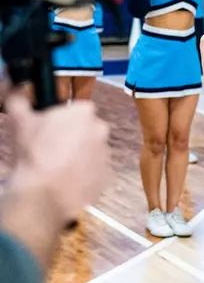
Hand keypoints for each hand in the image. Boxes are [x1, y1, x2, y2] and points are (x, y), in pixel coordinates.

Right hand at [5, 94, 109, 226]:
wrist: (46, 194)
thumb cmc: (35, 154)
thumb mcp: (20, 120)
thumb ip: (19, 98)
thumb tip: (17, 88)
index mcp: (84, 111)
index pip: (75, 109)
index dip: (60, 119)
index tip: (49, 128)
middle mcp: (100, 129)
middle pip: (85, 129)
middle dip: (71, 136)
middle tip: (51, 148)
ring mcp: (106, 154)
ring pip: (90, 150)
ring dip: (77, 155)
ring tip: (56, 166)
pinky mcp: (106, 177)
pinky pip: (94, 171)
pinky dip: (83, 174)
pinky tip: (65, 179)